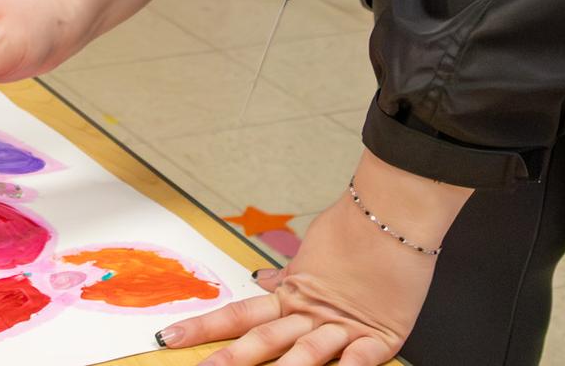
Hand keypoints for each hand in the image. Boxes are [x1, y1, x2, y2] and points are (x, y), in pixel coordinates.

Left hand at [156, 154, 468, 364]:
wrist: (393, 213)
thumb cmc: (355, 230)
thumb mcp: (312, 256)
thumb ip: (289, 277)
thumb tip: (262, 283)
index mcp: (292, 295)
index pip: (240, 315)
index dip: (205, 326)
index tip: (171, 337)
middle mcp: (311, 313)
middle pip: (265, 339)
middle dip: (234, 358)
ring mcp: (343, 325)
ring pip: (307, 352)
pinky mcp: (380, 334)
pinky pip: (360, 358)